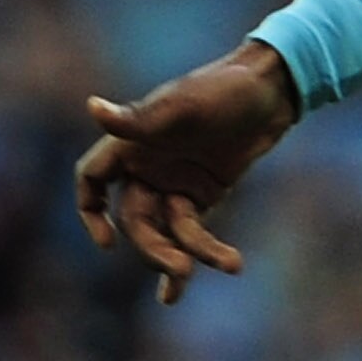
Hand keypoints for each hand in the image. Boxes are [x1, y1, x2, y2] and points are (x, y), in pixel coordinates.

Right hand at [74, 40, 299, 306]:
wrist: (271, 91)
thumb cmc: (223, 89)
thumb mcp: (183, 106)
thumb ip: (139, 119)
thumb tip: (92, 107)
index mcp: (131, 143)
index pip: (92, 178)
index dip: (91, 209)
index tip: (107, 242)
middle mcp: (146, 166)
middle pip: (134, 219)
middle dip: (153, 247)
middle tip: (181, 267)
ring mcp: (173, 183)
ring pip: (164, 232)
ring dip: (185, 255)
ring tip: (229, 264)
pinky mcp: (202, 195)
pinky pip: (192, 232)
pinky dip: (203, 253)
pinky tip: (221, 271)